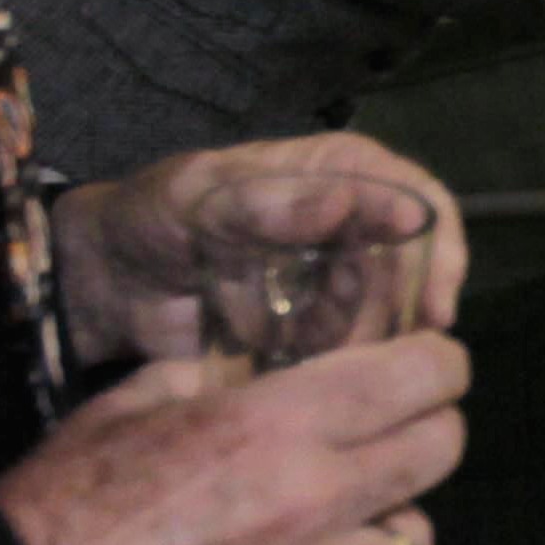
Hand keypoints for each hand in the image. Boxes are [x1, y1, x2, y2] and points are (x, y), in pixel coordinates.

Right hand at [0, 332, 472, 544]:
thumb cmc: (62, 502)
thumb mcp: (130, 402)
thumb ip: (206, 378)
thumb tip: (245, 368)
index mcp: (275, 425)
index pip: (417, 377)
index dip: (438, 363)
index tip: (433, 364)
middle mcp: (313, 502)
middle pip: (441, 452)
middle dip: (431, 427)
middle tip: (402, 426)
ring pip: (416, 543)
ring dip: (396, 518)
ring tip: (361, 511)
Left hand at [55, 132, 468, 364]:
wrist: (104, 282)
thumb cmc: (152, 216)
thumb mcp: (205, 199)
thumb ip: (281, 204)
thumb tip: (367, 204)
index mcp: (334, 173)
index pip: (417, 201)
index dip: (440, 252)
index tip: (437, 307)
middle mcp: (347, 226)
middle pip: (413, 271)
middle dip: (398, 315)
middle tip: (356, 348)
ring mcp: (331, 282)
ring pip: (386, 321)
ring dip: (360, 346)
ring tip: (298, 351)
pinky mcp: (310, 333)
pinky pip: (347, 358)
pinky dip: (331, 371)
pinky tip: (287, 367)